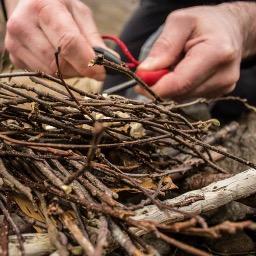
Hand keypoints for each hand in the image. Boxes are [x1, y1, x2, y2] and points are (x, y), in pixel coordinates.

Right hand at [5, 0, 105, 78]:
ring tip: (71, 57)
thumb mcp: (79, 14)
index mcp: (43, 8)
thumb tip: (110, 62)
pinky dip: (57, 72)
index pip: (68, 43)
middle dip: (78, 68)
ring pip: (51, 73)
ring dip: (68, 71)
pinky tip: (57, 58)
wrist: (30, 6)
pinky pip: (43, 75)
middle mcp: (23, 25)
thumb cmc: (59, 8)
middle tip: (87, 63)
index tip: (101, 72)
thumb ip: (93, 38)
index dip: (87, 62)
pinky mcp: (14, 58)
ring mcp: (14, 43)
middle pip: (59, 63)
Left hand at [136, 2, 255, 99]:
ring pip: (182, 97)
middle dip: (161, 85)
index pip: (180, 83)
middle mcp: (224, 75)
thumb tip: (145, 72)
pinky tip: (185, 72)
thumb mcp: (180, 22)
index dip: (155, 88)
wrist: (230, 29)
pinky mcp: (218, 93)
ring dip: (171, 86)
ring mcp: (223, 88)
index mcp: (217, 53)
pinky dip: (180, 87)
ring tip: (176, 65)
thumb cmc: (204, 22)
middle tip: (154, 70)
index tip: (138, 86)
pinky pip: (189, 96)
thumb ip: (163, 46)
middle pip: (180, 92)